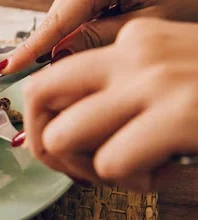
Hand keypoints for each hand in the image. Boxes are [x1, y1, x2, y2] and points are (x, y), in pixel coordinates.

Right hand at [0, 0, 197, 73]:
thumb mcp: (149, 28)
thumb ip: (98, 40)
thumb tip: (57, 57)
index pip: (56, 20)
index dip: (31, 49)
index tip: (6, 70)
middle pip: (60, 15)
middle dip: (48, 47)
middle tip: (34, 83)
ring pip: (72, 13)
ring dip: (66, 40)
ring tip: (56, 72)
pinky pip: (87, 7)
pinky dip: (83, 29)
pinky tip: (83, 49)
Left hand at [22, 18, 197, 191]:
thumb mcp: (176, 69)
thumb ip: (126, 85)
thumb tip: (70, 123)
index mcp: (135, 38)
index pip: (57, 76)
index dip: (48, 117)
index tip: (62, 143)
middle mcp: (136, 53)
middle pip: (39, 94)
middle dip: (43, 140)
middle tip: (73, 166)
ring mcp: (155, 81)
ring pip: (62, 135)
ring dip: (82, 167)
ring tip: (123, 172)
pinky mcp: (179, 116)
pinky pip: (109, 164)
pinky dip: (130, 182)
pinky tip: (161, 173)